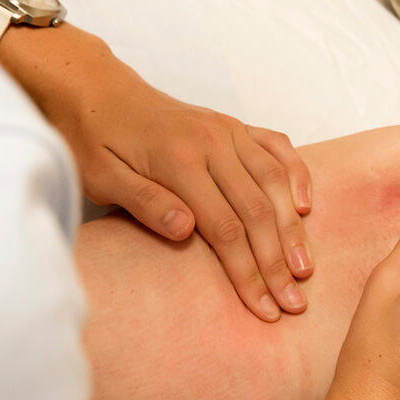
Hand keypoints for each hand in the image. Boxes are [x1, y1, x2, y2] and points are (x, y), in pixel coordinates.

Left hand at [48, 45, 313, 322]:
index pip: (224, 228)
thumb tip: (185, 231)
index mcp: (179, 160)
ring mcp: (229, 130)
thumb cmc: (94, 140)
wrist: (97, 90)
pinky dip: (297, 175)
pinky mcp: (235, 126)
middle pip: (257, 210)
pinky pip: (278, 148)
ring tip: (305, 267)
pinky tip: (304, 206)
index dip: (247, 272)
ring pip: (274, 182)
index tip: (264, 308)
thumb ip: (145, 203)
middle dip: (277, 261)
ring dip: (292, 228)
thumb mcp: (101, 177)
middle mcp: (213, 142)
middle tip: (295, 301)